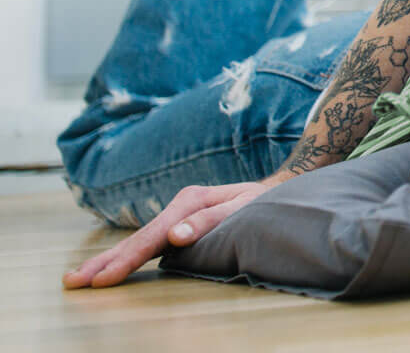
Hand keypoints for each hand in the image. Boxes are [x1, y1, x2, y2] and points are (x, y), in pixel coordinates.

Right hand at [62, 179, 273, 288]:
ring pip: (136, 242)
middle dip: (103, 262)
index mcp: (189, 201)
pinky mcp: (177, 224)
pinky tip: (107, 268)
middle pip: (135, 239)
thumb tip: (174, 237)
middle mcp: (177, 207)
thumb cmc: (263, 201)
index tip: (102, 280)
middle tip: (71, 281)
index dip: (126, 260)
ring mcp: (175, 215)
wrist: (275, 189)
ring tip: (78, 278)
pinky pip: (146, 244)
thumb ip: (208, 221)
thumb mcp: (242, 207)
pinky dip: (124, 257)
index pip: (151, 238)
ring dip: (106, 260)